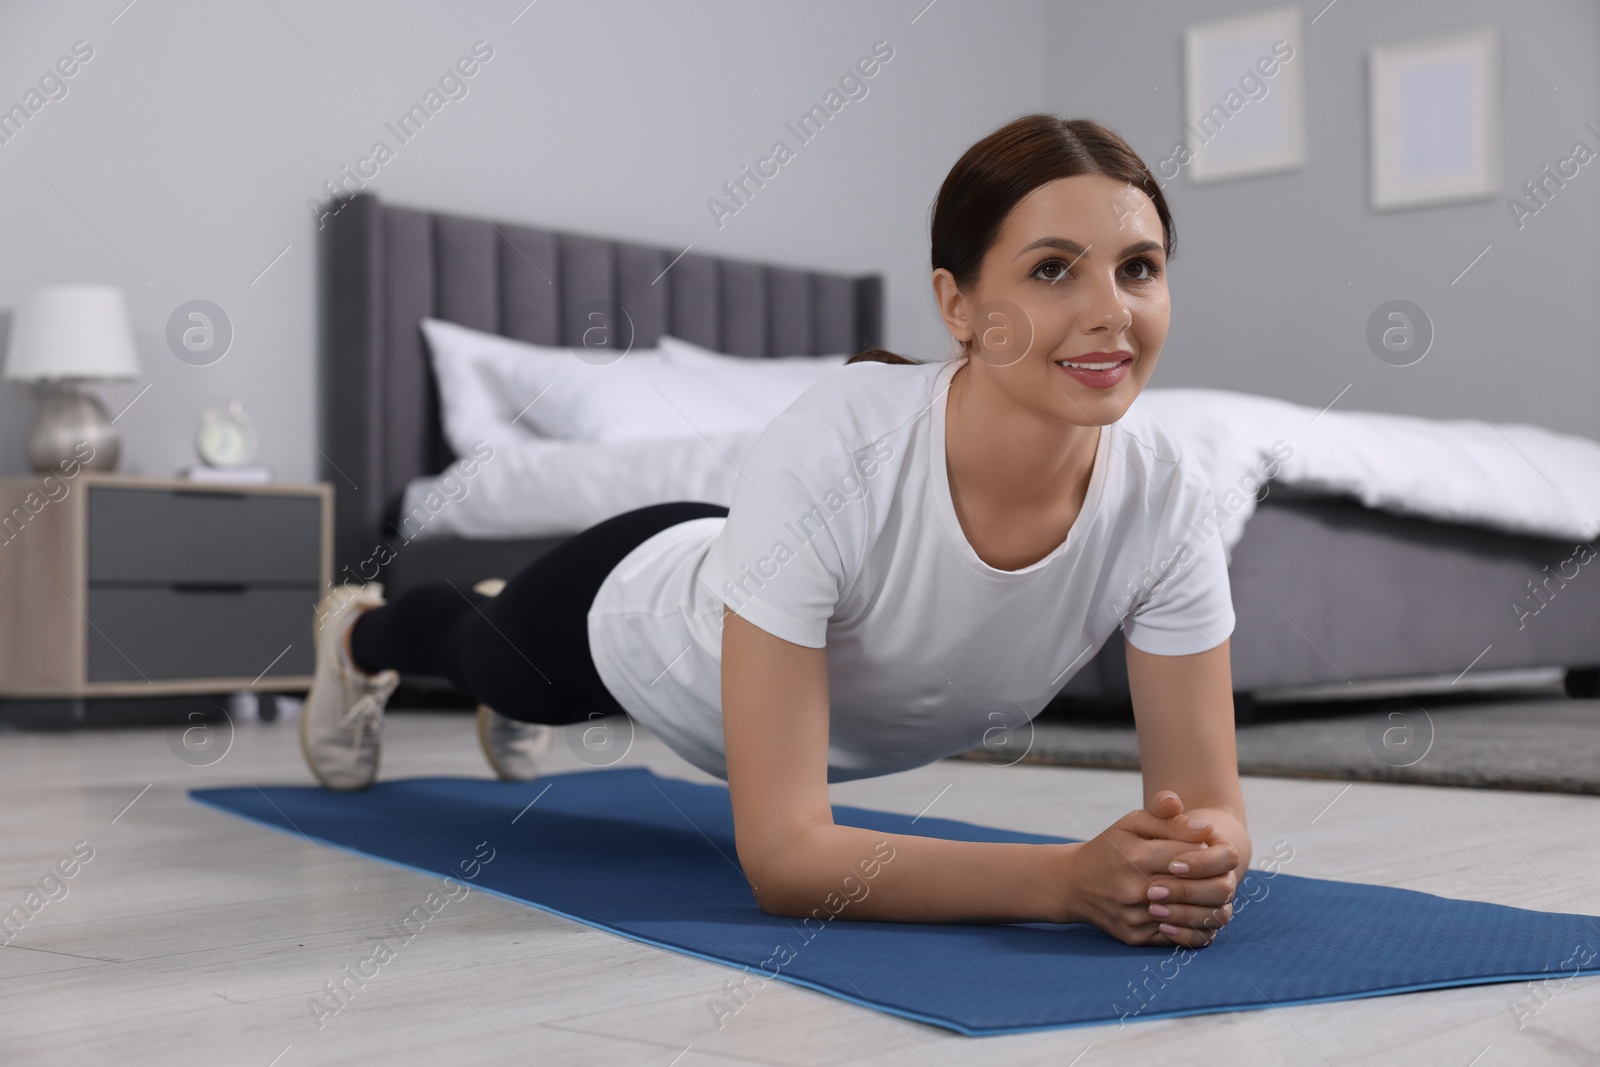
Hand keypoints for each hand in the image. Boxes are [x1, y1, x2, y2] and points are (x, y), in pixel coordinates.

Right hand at [1060, 791, 1240, 948]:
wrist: (1074, 883)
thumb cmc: (1110, 847)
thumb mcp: (1132, 822)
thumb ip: (1167, 818)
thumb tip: (1206, 828)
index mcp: (1137, 856)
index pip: (1191, 855)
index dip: (1204, 851)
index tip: (1202, 849)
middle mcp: (1135, 890)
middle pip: (1195, 888)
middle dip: (1209, 878)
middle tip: (1211, 871)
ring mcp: (1136, 917)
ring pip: (1191, 916)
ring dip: (1204, 903)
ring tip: (1204, 890)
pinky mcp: (1136, 937)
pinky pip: (1178, 936)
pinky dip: (1191, 924)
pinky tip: (1191, 910)